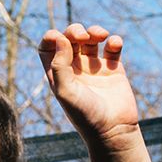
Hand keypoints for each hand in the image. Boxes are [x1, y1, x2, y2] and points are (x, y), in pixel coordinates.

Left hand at [39, 23, 139, 142]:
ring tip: (101, 35)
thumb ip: (59, 65)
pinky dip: (114, 40)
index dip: (52, 37)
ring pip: (91, 39)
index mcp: (58, 74)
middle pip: (70, 38)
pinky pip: (113, 48)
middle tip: (82, 37)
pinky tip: (114, 44)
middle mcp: (74, 69)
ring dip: (94, 31)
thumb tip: (60, 38)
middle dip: (75, 30)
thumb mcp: (65, 92)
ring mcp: (94, 68)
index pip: (48, 47)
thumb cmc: (85, 115)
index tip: (60, 38)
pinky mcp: (114, 69)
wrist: (113, 131)